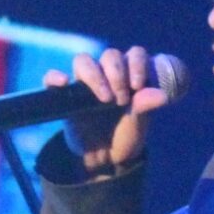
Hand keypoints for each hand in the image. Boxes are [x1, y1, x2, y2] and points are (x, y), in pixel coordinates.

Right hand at [51, 46, 175, 175]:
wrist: (106, 159)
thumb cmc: (125, 135)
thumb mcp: (138, 123)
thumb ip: (145, 106)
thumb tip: (161, 95)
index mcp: (129, 75)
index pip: (134, 54)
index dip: (137, 64)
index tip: (138, 86)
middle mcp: (107, 74)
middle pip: (110, 55)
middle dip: (117, 74)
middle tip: (122, 100)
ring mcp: (84, 83)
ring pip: (83, 61)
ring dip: (95, 75)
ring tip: (105, 98)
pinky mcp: (64, 95)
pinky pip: (52, 79)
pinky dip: (54, 77)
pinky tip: (63, 82)